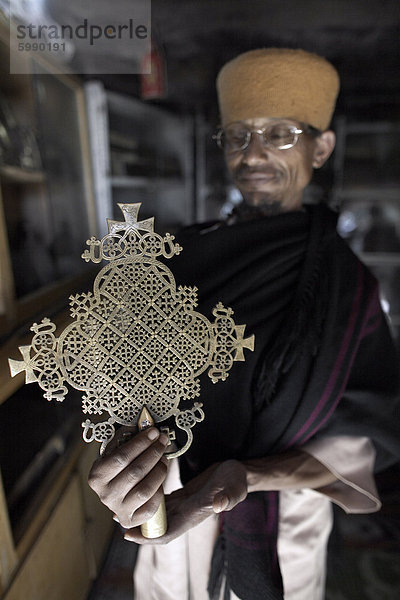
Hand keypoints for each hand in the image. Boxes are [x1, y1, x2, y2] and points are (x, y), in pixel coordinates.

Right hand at [88, 427, 168, 529]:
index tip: (154, 432)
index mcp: (96, 476)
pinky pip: (150, 506)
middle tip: (163, 441)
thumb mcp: (115, 452)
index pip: (121, 457)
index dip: (140, 443)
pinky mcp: (131, 520)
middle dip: (153, 453)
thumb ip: (126, 440)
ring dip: (159, 470)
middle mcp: (105, 495)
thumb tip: (145, 425)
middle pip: (135, 472)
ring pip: (144, 489)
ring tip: (164, 458)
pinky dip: (159, 489)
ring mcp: (118, 510)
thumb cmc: (119, 467)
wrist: (119, 493)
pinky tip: (160, 476)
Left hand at [123, 459, 247, 544]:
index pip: (167, 533)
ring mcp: (185, 504)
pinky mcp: (184, 495)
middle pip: (157, 526)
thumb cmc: (237, 481)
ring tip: (121, 505)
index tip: (128, 535)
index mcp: (195, 514)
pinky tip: (138, 491)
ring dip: (141, 512)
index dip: (147, 537)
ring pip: (158, 514)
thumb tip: (218, 505)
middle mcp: (186, 513)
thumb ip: (227, 497)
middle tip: (116, 518)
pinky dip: (150, 498)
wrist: (240, 473)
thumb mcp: (234, 488)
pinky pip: (163, 501)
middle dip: (137, 525)